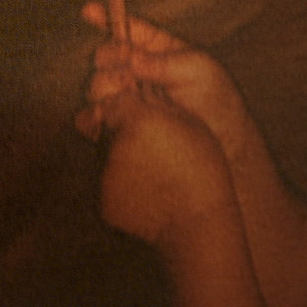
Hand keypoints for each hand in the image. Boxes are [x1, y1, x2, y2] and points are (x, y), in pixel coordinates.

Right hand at [75, 3, 252, 159]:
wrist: (223, 143)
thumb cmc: (217, 99)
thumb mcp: (197, 69)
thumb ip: (162, 62)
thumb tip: (129, 58)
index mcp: (157, 49)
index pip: (127, 28)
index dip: (106, 17)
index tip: (88, 11)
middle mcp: (138, 71)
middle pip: (105, 56)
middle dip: (110, 58)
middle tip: (128, 71)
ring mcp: (128, 98)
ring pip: (97, 86)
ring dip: (106, 87)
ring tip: (129, 95)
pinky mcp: (120, 126)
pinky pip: (94, 118)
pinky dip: (92, 116)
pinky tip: (103, 117)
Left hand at [93, 82, 236, 243]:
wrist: (198, 221)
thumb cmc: (203, 167)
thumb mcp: (189, 123)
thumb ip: (158, 102)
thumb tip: (139, 85)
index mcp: (137, 119)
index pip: (116, 98)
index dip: (127, 102)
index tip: (140, 111)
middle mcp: (115, 144)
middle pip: (108, 126)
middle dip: (122, 128)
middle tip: (150, 143)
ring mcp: (106, 175)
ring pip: (106, 154)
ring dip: (122, 155)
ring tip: (153, 170)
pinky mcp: (104, 200)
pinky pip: (109, 182)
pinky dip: (123, 183)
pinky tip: (148, 189)